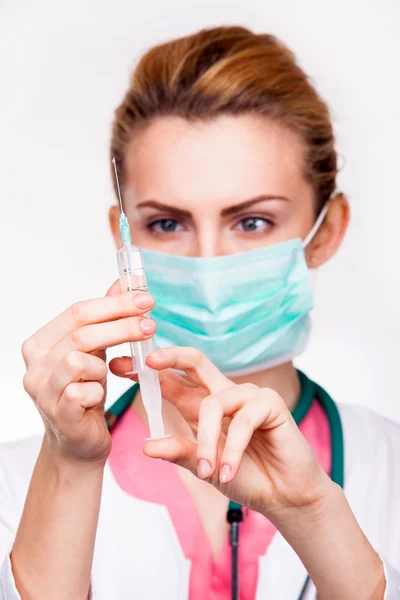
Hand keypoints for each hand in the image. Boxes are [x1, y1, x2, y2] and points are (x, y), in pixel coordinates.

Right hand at [21, 282, 155, 464]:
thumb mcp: (96, 350)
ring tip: (111, 373)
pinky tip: (99, 397)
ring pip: (79, 360)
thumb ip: (106, 316)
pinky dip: (98, 391)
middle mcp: (35, 365)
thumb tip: (125, 281)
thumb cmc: (86, 392)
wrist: (78, 442)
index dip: (114, 303)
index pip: (77, 312)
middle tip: (150, 324)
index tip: (145, 299)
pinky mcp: (58, 414)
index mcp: (40, 343)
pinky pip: (83, 392)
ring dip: (104, 365)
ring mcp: (43, 391)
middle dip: (122, 325)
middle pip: (81, 333)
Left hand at [140, 346, 331, 519]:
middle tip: (148, 360)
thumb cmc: (245, 476)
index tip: (119, 365)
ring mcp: (249, 396)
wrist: (283, 496)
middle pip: (196, 361)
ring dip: (206, 440)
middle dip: (171, 356)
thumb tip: (146, 445)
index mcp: (205, 405)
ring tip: (205, 471)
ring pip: (214, 403)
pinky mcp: (271, 404)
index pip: (174, 381)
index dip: (149, 372)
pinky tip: (229, 471)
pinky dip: (232, 449)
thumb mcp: (203, 466)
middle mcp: (225, 394)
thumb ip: (179, 451)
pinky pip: (243, 421)